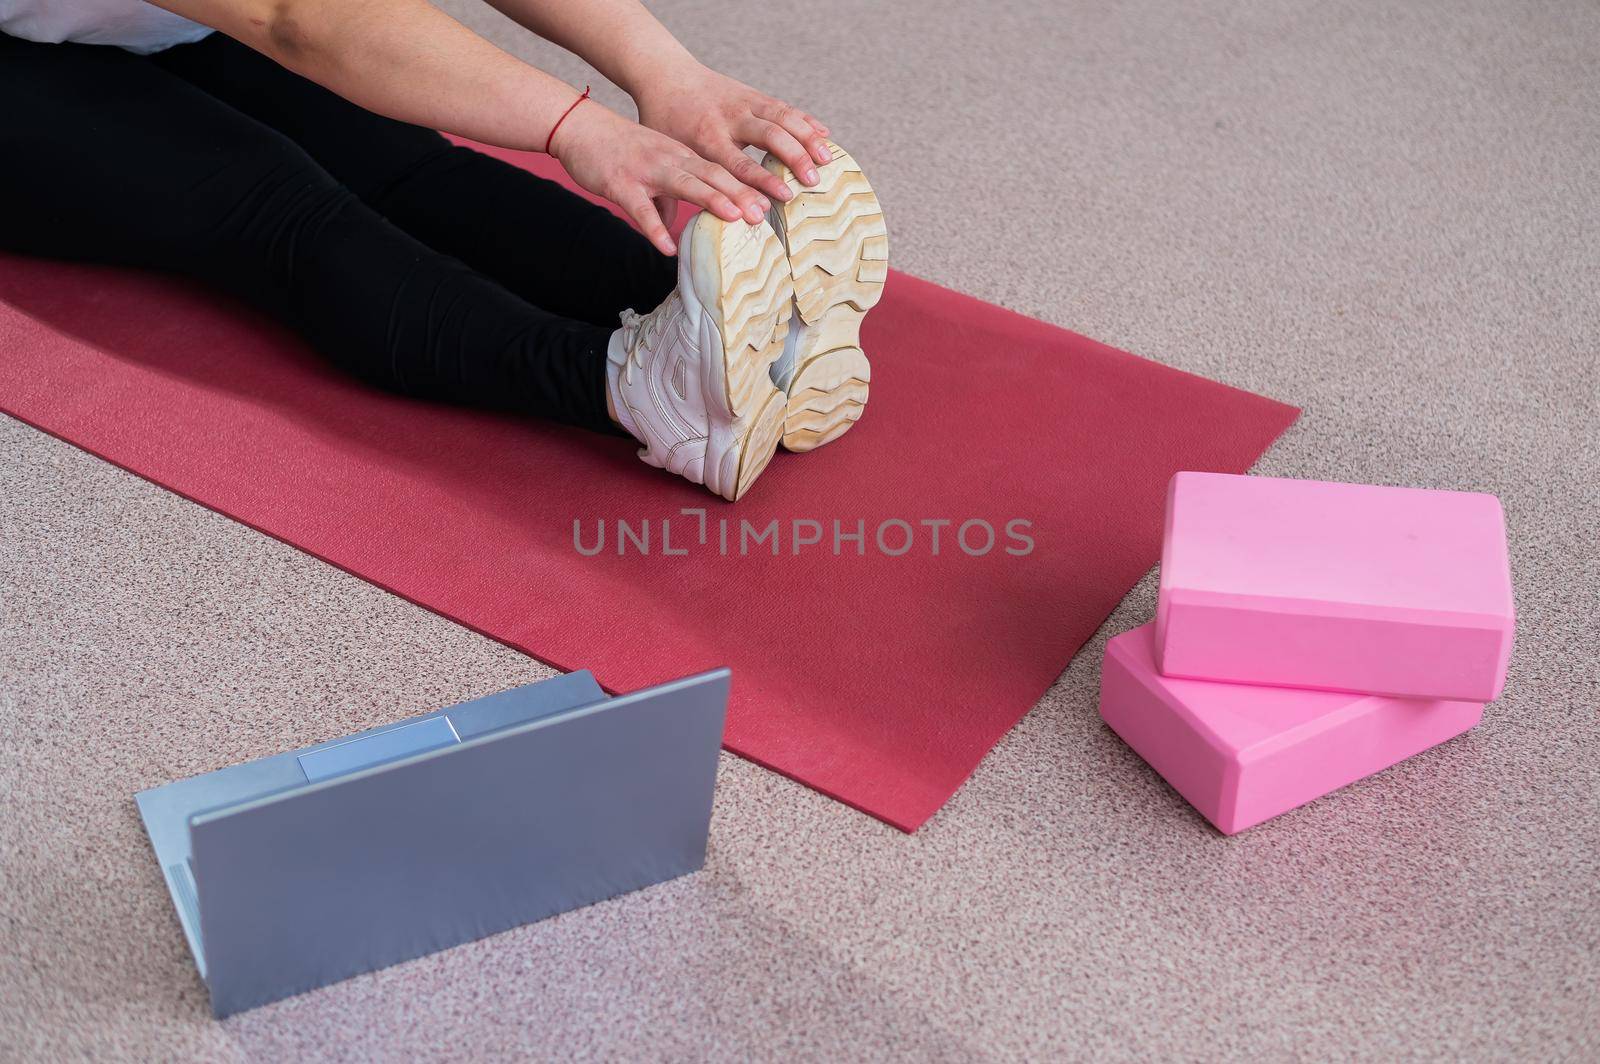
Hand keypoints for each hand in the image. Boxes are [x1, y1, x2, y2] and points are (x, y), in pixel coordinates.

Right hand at [549, 98, 770, 254]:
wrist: (580, 126)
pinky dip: (654, 228)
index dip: (748, 184)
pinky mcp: (621, 185)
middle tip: (767, 212)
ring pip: (684, 184)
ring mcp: (647, 171)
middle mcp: (671, 159)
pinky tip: (667, 248)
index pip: (722, 169)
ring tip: (735, 218)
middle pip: (712, 175)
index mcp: (683, 155)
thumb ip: (673, 192)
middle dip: (741, 193)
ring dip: (711, 200)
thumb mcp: (655, 165)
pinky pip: (640, 209)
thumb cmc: (620, 148)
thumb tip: (678, 225)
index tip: (773, 201)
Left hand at [634, 62, 833, 205]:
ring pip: (782, 117)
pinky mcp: (753, 95)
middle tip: (812, 183)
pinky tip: (825, 135)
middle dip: (793, 158)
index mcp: (706, 137)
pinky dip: (806, 120)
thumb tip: (677, 242)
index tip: (779, 201)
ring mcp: (744, 103)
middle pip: (768, 136)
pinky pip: (784, 106)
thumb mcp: (666, 154)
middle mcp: (729, 118)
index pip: (737, 164)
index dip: (760, 183)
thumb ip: (676, 191)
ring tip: (827, 161)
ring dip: (807, 138)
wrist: (666, 76)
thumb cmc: (664, 122)